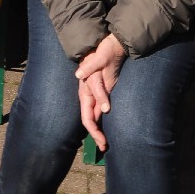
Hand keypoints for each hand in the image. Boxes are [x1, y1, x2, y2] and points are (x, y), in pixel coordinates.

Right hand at [75, 33, 126, 148]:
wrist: (110, 46)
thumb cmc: (103, 51)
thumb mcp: (99, 59)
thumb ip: (91, 69)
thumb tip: (83, 81)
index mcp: (86, 90)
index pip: (87, 115)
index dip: (93, 129)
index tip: (102, 138)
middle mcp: (88, 95)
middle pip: (90, 119)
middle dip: (96, 135)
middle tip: (105, 147)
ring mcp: (95, 95)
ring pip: (95, 117)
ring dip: (99, 131)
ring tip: (106, 144)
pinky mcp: (103, 92)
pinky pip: (100, 110)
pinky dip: (103, 122)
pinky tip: (107, 129)